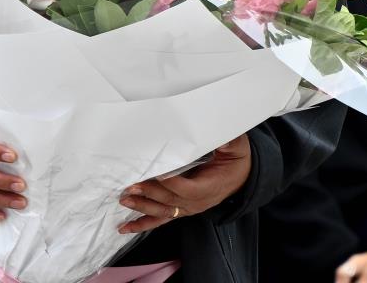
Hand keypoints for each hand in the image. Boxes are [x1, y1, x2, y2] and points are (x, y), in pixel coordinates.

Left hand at [117, 134, 251, 233]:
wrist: (240, 177)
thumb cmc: (235, 160)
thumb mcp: (237, 147)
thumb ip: (230, 142)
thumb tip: (223, 140)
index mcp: (210, 187)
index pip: (187, 188)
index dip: (171, 183)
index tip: (156, 174)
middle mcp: (197, 202)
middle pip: (170, 199)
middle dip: (150, 193)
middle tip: (131, 185)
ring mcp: (188, 208)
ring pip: (163, 211)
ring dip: (143, 206)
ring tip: (125, 200)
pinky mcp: (181, 209)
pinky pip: (161, 219)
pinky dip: (142, 224)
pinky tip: (126, 227)